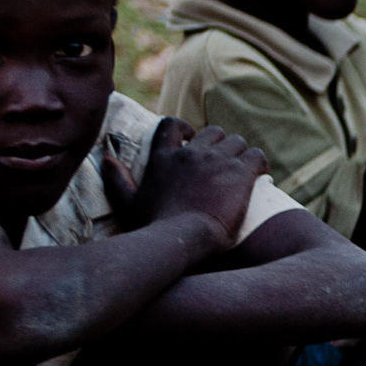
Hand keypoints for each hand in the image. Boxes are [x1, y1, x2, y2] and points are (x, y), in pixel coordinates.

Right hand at [105, 118, 266, 248]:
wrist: (182, 240)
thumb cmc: (153, 228)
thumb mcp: (127, 204)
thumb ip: (117, 179)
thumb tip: (105, 158)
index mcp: (164, 158)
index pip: (172, 125)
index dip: (185, 128)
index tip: (193, 138)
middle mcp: (191, 154)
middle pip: (213, 132)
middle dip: (220, 145)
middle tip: (224, 165)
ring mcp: (216, 161)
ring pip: (237, 141)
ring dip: (241, 154)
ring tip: (242, 173)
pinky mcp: (240, 173)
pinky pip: (257, 155)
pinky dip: (260, 164)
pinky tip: (260, 177)